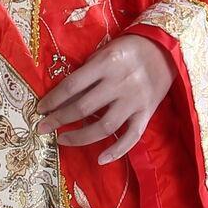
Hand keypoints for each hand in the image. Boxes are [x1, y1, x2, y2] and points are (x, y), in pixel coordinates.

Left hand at [34, 31, 174, 164]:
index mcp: (106, 63)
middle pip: (83, 108)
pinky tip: (100, 159)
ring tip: (62, 140)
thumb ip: (88, 71)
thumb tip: (64, 96)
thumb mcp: (106, 50)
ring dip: (80, 137)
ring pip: (104, 126)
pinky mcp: (147, 113)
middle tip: (42, 128)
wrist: (167, 49)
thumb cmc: (130, 48)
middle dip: (58, 119)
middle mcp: (120, 82)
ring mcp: (135, 100)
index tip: (40, 109)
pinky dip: (117, 150)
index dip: (53, 100)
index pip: (72, 86)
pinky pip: (131, 136)